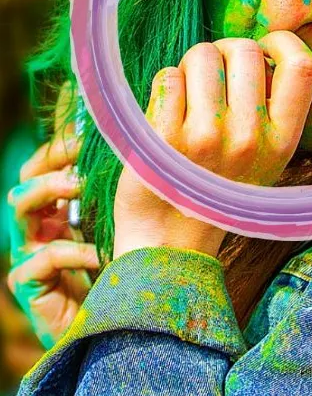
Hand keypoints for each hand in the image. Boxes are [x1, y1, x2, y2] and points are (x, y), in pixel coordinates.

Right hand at [7, 85, 99, 348]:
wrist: (116, 329)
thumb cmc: (121, 272)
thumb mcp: (119, 224)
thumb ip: (116, 195)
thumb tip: (139, 148)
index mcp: (58, 209)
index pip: (46, 164)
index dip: (63, 147)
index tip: (90, 135)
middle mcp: (39, 226)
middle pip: (26, 176)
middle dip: (52, 161)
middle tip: (82, 156)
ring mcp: (29, 252)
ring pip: (20, 204)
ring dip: (52, 188)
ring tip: (81, 186)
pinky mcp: (29, 282)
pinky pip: (44, 256)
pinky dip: (74, 251)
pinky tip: (99, 254)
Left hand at [113, 32, 311, 260]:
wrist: (169, 242)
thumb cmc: (215, 188)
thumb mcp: (263, 158)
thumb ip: (269, 109)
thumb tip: (257, 49)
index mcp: (282, 142)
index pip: (302, 67)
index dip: (282, 42)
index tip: (264, 48)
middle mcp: (250, 138)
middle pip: (244, 49)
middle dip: (223, 52)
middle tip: (212, 77)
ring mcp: (207, 137)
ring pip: (202, 55)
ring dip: (190, 66)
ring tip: (188, 96)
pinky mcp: (165, 138)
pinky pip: (168, 76)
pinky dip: (166, 84)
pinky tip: (167, 112)